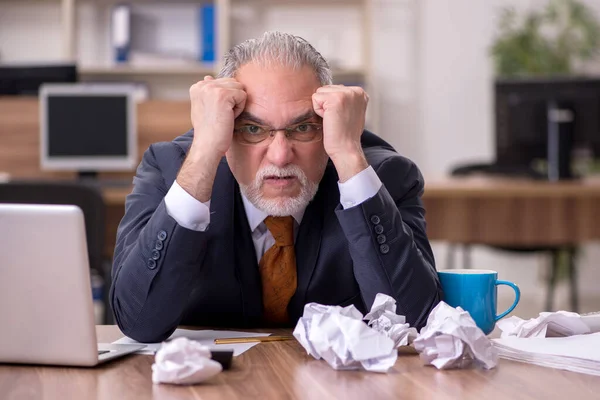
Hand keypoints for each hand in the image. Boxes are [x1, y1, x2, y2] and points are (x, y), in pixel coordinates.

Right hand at [177, 77, 245, 201]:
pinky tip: (228, 117)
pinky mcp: (222, 94)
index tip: (215, 113)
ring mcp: (211, 88)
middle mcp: (202, 84)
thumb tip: (208, 77)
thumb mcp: (204, 107)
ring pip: (239, 88)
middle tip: (221, 116)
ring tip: (225, 116)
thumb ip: (207, 92)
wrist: (207, 146)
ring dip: (237, 104)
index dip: (226, 99)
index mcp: (197, 86)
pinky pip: (243, 96)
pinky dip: (240, 109)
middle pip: (233, 83)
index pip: (224, 82)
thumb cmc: (208, 131)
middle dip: (233, 100)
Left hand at [312, 85, 368, 181]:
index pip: (333, 89)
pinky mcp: (336, 98)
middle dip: (326, 105)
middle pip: (326, 89)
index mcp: (360, 93)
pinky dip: (318, 111)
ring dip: (322, 108)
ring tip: (333, 120)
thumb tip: (333, 91)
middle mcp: (356, 90)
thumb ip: (345, 100)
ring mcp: (347, 93)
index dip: (332, 106)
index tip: (342, 118)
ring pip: (320, 92)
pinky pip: (315, 99)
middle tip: (337, 120)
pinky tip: (329, 120)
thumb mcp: (351, 112)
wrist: (346, 149)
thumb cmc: (346, 135)